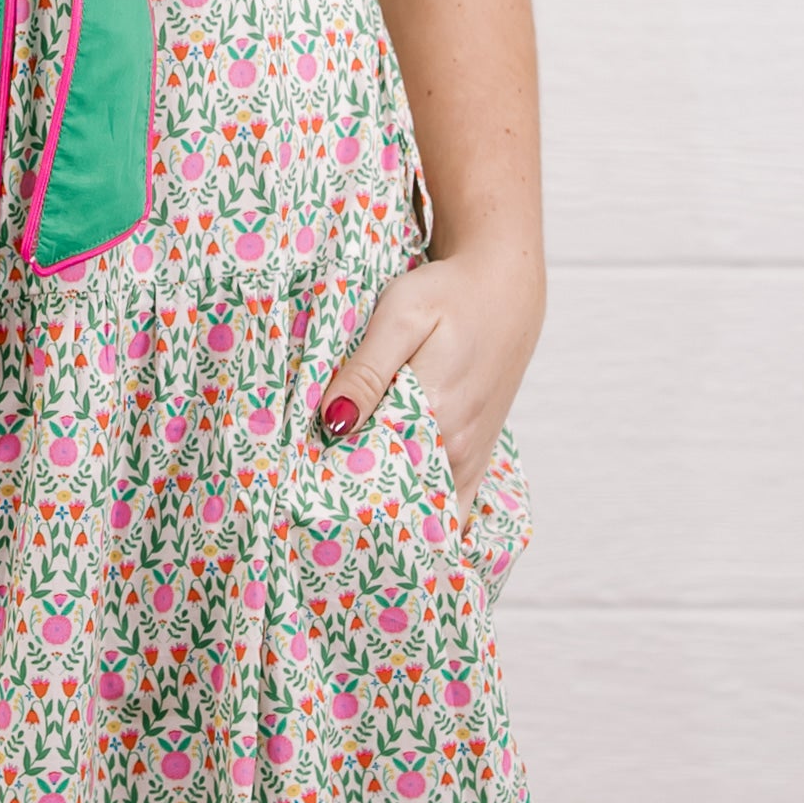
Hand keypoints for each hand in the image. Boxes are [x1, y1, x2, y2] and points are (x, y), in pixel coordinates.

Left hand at [315, 245, 543, 504]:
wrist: (505, 286)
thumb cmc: (450, 294)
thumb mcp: (400, 316)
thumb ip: (367, 372)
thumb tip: (332, 423)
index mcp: (437, 416)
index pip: (371, 474)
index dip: (331, 484)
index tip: (299, 483)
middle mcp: (459, 449)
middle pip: (395, 499)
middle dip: (354, 506)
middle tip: (311, 499)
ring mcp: (472, 460)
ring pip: (423, 511)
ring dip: (386, 513)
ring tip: (344, 508)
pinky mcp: (478, 458)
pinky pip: (448, 508)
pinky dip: (420, 515)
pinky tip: (388, 511)